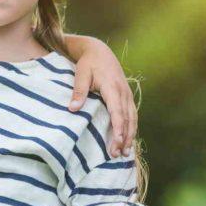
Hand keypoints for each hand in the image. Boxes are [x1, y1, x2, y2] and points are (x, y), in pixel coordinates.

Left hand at [68, 38, 137, 157]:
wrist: (99, 51)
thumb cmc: (88, 63)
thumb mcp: (81, 73)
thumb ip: (79, 91)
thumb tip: (73, 108)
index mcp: (112, 87)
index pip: (117, 111)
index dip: (118, 128)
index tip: (116, 142)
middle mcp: (123, 92)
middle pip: (127, 119)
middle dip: (124, 138)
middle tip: (117, 154)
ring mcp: (127, 94)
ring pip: (132, 118)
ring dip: (130, 136)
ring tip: (125, 153)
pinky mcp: (127, 97)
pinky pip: (132, 115)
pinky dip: (131, 129)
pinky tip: (128, 140)